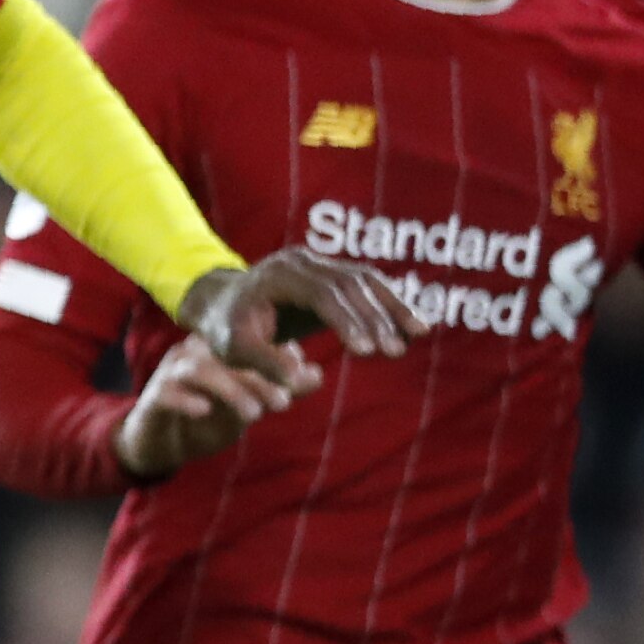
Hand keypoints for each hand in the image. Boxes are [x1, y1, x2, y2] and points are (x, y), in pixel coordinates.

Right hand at [114, 335, 302, 480]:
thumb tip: (317, 375)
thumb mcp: (248, 405)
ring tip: (253, 414)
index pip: (249, 343)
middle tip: (283, 402)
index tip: (302, 378)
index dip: (277, 356)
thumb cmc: (207, 416)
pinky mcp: (155, 396)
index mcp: (217, 349)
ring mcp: (171, 372)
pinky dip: (186, 399)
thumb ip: (278, 390)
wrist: (160, 443)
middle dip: (259, 377)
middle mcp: (194, 353)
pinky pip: (168, 391)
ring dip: (229, 389)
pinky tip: (204, 410)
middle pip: (227, 356)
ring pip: (199, 369)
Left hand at [178, 245, 421, 386]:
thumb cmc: (228, 329)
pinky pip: (366, 285)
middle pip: (347, 284)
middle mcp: (301, 262)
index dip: (346, 321)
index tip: (367, 351)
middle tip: (396, 350)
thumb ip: (265, 363)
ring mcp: (318, 264)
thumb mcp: (236, 350)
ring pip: (364, 279)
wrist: (224, 303)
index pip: (320, 294)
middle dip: (375, 316)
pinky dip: (390, 303)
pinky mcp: (331, 274)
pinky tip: (412, 325)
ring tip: (419, 333)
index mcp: (278, 275)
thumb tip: (299, 382)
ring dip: (392, 305)